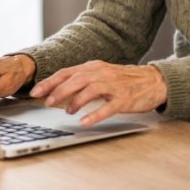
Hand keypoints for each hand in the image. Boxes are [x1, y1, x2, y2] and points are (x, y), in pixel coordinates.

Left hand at [30, 61, 167, 126]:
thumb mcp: (102, 75)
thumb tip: (58, 92)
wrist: (153, 81)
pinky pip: (108, 107)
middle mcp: (102, 73)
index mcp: (94, 67)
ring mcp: (114, 86)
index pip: (67, 72)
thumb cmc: (124, 80)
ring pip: (90, 89)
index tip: (36, 91)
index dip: (50, 82)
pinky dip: (94, 114)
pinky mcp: (124, 99)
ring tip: (67, 111)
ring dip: (75, 100)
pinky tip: (84, 122)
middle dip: (59, 90)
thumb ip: (82, 81)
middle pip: (76, 79)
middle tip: (47, 102)